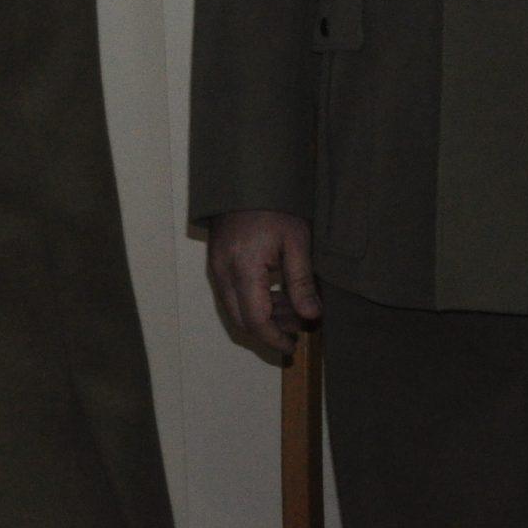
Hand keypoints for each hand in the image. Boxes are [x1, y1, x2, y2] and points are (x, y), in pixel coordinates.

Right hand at [205, 209, 321, 359]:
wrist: (245, 181)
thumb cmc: (274, 207)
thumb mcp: (297, 242)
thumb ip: (301, 282)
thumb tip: (311, 317)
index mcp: (243, 268)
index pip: (255, 320)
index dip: (274, 338)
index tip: (293, 346)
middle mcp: (222, 272)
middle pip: (241, 319)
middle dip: (270, 329)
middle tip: (299, 324)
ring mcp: (215, 267)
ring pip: (234, 309)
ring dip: (262, 316)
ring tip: (292, 307)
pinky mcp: (215, 262)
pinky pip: (230, 294)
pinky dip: (252, 302)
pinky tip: (275, 293)